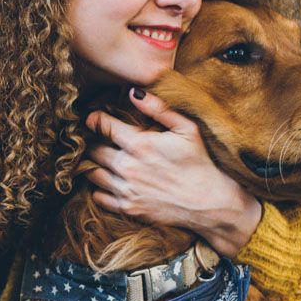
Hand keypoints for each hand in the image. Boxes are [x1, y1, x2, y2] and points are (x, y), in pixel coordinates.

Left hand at [83, 87, 262, 257]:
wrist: (209, 202)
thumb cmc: (199, 162)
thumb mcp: (186, 129)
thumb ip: (159, 109)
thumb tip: (133, 92)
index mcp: (140, 144)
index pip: (102, 125)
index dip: (95, 119)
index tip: (93, 119)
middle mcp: (128, 167)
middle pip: (93, 149)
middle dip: (92, 142)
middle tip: (97, 139)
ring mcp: (126, 189)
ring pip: (92, 172)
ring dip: (93, 164)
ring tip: (101, 159)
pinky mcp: (127, 208)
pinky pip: (99, 196)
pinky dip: (98, 188)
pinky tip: (108, 181)